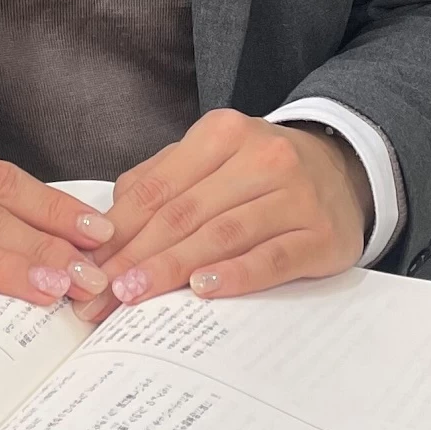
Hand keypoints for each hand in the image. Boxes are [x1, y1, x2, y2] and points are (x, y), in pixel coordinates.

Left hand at [73, 109, 369, 325]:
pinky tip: (202, 290)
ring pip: (222, 235)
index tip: (85, 267)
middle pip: (184, 213)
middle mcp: (261, 157)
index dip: (118, 230)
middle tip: (100, 294)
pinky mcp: (322, 234)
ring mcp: (295, 195)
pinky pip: (272, 258)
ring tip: (134, 296)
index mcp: (222, 134)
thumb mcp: (212, 158)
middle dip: (135, 257)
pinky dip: (235, 275)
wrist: (345, 171)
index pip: (158, 187)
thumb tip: (104, 225)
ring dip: (173, 268)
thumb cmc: (261, 172)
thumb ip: (160, 180)